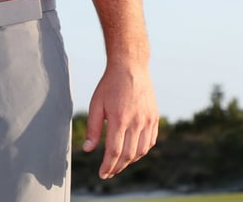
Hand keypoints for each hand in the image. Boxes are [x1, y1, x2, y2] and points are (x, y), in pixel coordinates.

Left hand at [82, 63, 157, 178]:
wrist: (130, 67)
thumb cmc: (109, 85)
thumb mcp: (96, 104)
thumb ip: (93, 128)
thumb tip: (88, 150)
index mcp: (119, 119)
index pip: (114, 152)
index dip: (108, 166)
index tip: (102, 174)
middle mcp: (136, 122)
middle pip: (128, 155)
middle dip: (117, 167)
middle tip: (108, 173)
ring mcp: (148, 120)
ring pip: (141, 151)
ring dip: (130, 161)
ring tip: (118, 164)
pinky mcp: (154, 118)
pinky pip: (150, 141)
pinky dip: (141, 151)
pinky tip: (132, 152)